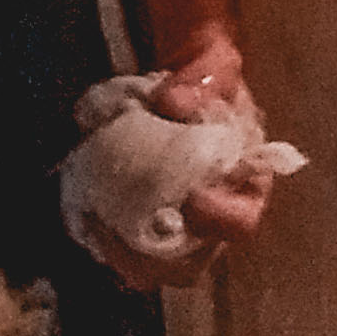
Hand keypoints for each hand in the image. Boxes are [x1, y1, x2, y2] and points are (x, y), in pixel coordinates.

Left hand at [82, 25, 278, 292]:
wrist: (187, 84)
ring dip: (125, 256)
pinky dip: (108, 242)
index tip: (191, 196)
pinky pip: (128, 251)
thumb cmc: (211, 79)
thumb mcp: (215, 68)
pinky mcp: (148, 224)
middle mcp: (217, 216)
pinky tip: (90, 217)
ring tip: (98, 222)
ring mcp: (181, 225)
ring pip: (156, 267)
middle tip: (120, 228)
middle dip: (156, 256)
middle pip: (193, 263)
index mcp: (247, 183)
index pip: (242, 221)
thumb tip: (171, 102)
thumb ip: (202, 81)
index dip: (218, 219)